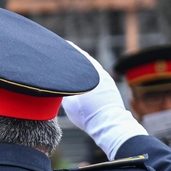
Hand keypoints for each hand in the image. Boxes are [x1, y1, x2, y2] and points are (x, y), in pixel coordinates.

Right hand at [59, 44, 146, 159]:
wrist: (110, 126)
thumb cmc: (89, 115)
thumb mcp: (70, 101)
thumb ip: (65, 88)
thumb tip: (59, 82)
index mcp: (91, 73)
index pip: (78, 55)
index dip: (68, 50)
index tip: (60, 44)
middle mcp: (101, 74)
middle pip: (86, 61)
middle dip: (75, 58)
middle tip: (64, 54)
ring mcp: (108, 81)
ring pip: (92, 70)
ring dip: (83, 68)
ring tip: (72, 68)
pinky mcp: (111, 89)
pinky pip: (98, 78)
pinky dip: (89, 77)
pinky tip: (83, 82)